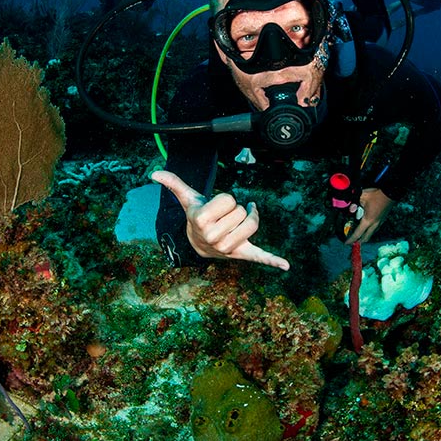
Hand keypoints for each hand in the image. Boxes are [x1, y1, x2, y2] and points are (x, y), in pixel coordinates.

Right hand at [151, 170, 289, 270]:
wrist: (199, 245)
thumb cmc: (197, 216)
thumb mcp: (188, 199)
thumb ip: (174, 184)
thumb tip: (154, 174)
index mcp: (201, 221)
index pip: (229, 199)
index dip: (225, 200)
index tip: (216, 208)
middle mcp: (214, 237)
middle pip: (241, 211)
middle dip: (235, 210)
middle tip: (223, 218)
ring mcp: (229, 248)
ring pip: (252, 224)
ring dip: (249, 218)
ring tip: (238, 222)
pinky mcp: (244, 254)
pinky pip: (260, 256)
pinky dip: (273, 260)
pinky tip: (285, 265)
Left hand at [345, 187, 394, 243]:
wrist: (390, 192)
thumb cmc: (376, 195)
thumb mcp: (361, 197)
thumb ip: (354, 204)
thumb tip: (350, 209)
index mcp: (368, 220)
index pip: (358, 233)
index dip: (351, 239)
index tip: (346, 243)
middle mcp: (375, 224)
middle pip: (366, 237)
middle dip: (359, 241)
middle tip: (352, 241)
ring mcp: (380, 222)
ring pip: (372, 233)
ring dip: (365, 236)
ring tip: (359, 235)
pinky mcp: (383, 219)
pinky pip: (375, 228)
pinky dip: (370, 230)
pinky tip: (367, 227)